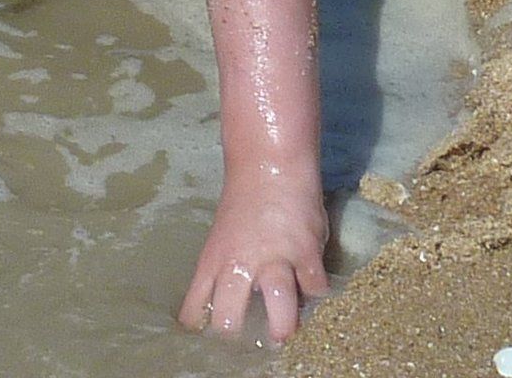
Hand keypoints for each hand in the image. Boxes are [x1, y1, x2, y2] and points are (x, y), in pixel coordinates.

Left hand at [179, 176, 329, 343]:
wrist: (269, 165)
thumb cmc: (245, 203)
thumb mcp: (225, 237)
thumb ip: (229, 267)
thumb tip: (235, 301)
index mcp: (214, 261)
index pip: (196, 304)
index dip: (198, 328)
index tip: (204, 343)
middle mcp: (240, 264)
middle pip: (230, 316)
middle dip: (237, 336)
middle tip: (249, 345)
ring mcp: (274, 260)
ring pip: (280, 308)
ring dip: (284, 326)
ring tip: (285, 336)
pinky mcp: (306, 253)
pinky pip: (314, 288)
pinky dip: (315, 294)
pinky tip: (313, 292)